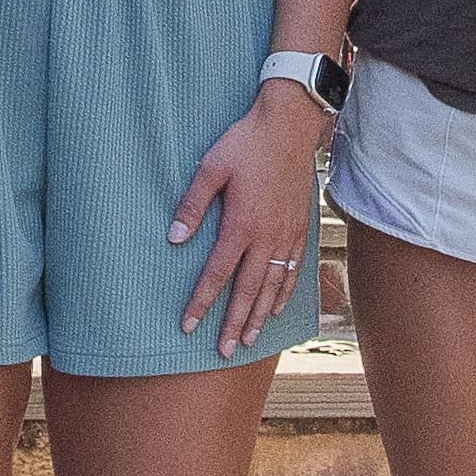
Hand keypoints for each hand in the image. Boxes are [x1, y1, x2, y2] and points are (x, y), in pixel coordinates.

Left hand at [169, 80, 329, 356]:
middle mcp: (267, 237)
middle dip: (233, 323)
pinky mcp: (301, 228)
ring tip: (248, 341)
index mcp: (241, 224)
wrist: (290, 125)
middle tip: (223, 351)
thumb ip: (192, 205)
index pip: (217, 274)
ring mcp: (287, 235)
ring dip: (259, 316)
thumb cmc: (246, 142)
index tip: (189, 326)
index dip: (202, 303)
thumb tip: (175, 239)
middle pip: (248, 291)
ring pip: (273, 287)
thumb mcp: (211, 167)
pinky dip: (284, 294)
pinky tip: (277, 308)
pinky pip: (294, 271)